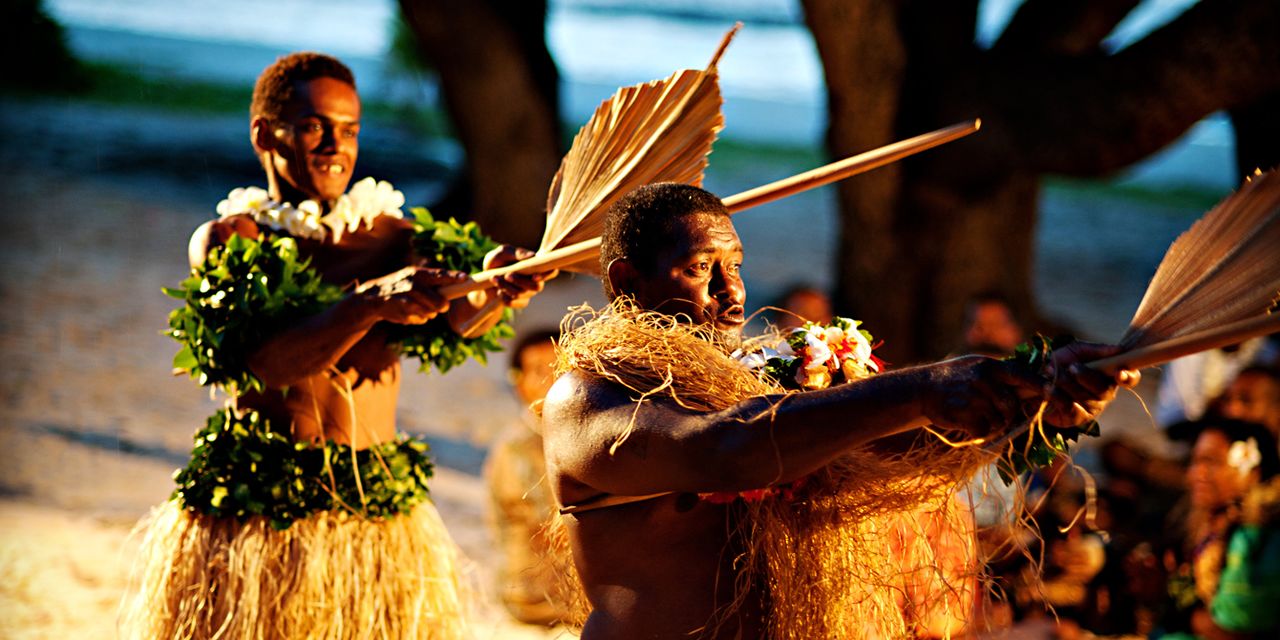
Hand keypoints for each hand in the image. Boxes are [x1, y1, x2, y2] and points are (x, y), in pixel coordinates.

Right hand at [360, 267, 466, 324]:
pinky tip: (406, 312)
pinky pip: (419, 319)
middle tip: (441, 306)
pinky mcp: (400, 310)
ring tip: (415, 306)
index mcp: (418, 273)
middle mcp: (412, 284)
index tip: (466, 278)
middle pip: (439, 303)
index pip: (439, 275)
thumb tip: (456, 289)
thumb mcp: (414, 279)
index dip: (453, 278)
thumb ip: (433, 284)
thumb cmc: (400, 288)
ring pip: (430, 313)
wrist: (372, 298)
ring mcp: (405, 298)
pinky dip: (416, 318)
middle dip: (441, 306)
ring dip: (426, 312)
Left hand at [483, 245, 556, 308]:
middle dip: (520, 282)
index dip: (547, 275)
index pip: (551, 272)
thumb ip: (517, 253)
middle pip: (537, 287)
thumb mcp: (503, 252)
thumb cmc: (497, 261)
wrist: (484, 277)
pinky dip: (503, 296)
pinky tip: (498, 290)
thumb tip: (532, 256)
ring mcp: (528, 293)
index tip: (534, 276)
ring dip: (506, 287)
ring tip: (494, 278)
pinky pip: (514, 302)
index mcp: (535, 266)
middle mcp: (535, 281)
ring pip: (522, 294)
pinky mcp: (520, 302)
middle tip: (507, 275)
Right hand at [920, 356, 1045, 438]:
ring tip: (973, 413)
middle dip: (1006, 414)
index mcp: (992, 366)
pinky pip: (982, 430)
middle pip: (1011, 405)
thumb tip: (1037, 384)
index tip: (1064, 401)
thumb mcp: (979, 367)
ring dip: (990, 423)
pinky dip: (977, 431)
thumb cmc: (956, 379)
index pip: (1026, 376)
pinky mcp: (962, 413)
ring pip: (997, 420)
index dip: (1046, 389)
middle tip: (992, 412)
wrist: (921, 388)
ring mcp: (972, 396)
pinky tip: (965, 421)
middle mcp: (984, 378)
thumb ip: (1004, 375)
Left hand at [1041, 342, 1139, 427]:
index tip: (1119, 373)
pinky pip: (1072, 409)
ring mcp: (1092, 407)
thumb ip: (1097, 350)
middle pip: (1104, 390)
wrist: (1032, 378)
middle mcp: (1104, 394)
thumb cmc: (1059, 363)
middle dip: (1086, 376)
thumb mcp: (1076, 350)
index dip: (1128, 377)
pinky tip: (1048, 387)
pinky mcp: (1076, 418)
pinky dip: (1057, 395)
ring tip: (1050, 371)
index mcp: (1109, 375)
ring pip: (1085, 398)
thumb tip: (1119, 349)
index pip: (1130, 379)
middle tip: (1070, 367)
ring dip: (1066, 382)